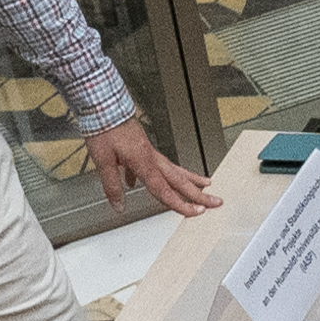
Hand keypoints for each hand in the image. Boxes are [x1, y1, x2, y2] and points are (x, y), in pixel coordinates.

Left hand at [84, 120, 217, 218]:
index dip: (181, 204)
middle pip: (179, 181)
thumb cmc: (104, 130)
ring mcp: (150, 152)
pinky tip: (157, 180)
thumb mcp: (103, 161)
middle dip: (199, 194)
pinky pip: (161, 164)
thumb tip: (119, 206)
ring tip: (206, 185)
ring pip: (175, 170)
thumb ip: (112, 186)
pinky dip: (165, 175)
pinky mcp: (145, 147)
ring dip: (192, 180)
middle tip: (215, 201)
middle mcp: (152, 158)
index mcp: (144, 163)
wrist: (104, 108)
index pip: (165, 190)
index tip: (196, 212)